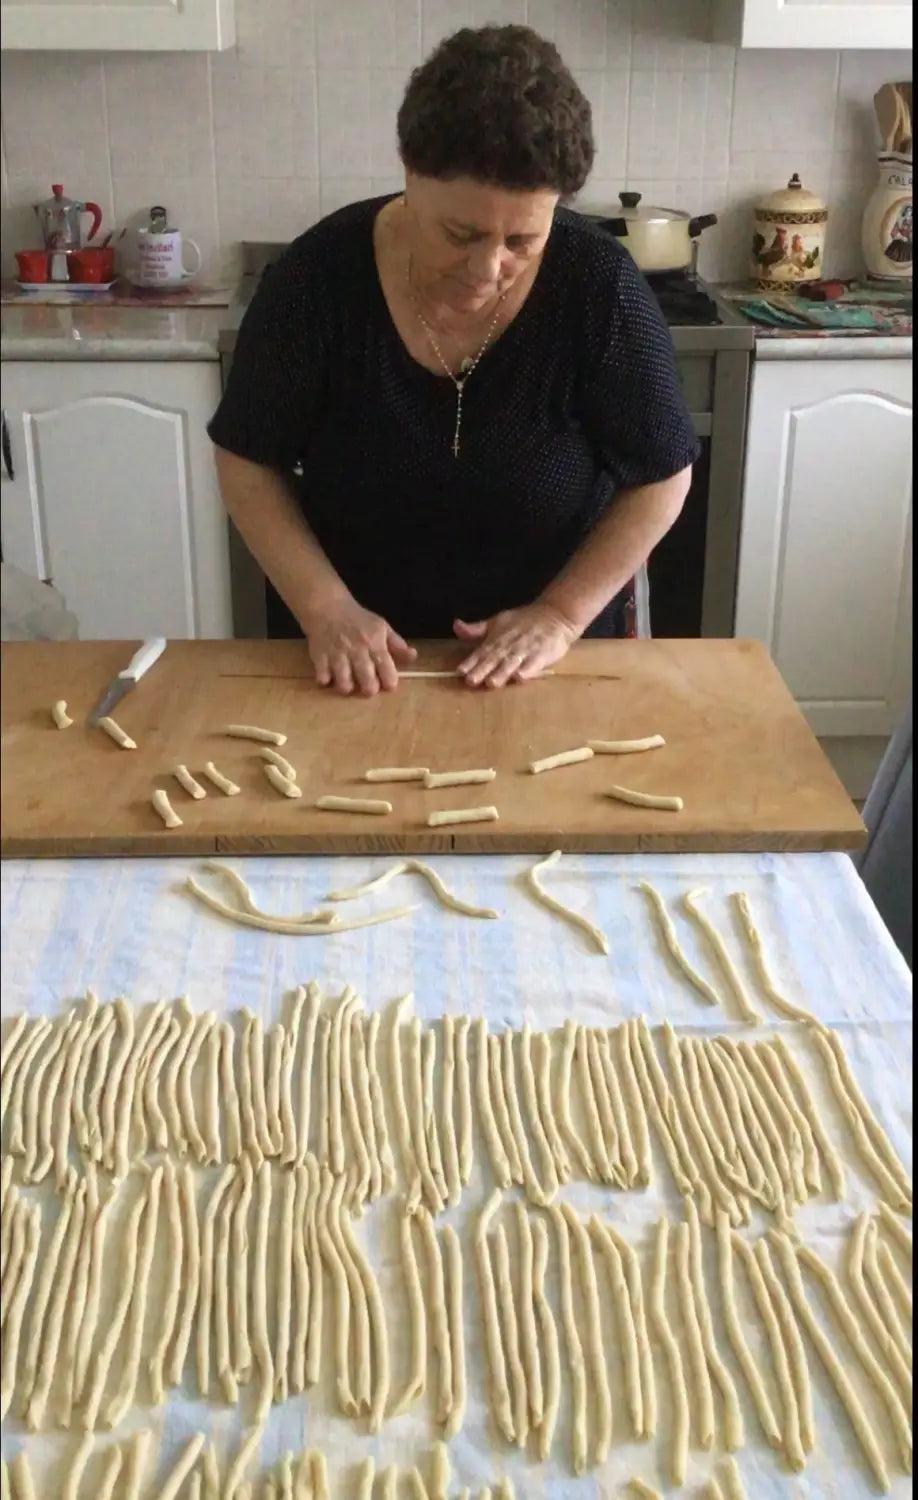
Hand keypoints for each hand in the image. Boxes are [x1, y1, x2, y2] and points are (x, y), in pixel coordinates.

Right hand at [303, 596, 416, 693]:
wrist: (327, 606)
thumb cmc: (358, 619)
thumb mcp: (381, 627)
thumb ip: (397, 644)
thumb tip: (413, 656)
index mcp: (375, 643)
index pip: (386, 668)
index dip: (390, 682)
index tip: (388, 685)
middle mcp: (357, 650)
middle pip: (367, 681)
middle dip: (370, 689)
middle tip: (368, 688)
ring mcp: (337, 654)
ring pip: (344, 683)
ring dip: (347, 687)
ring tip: (348, 684)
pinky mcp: (319, 657)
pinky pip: (323, 677)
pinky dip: (326, 680)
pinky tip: (329, 676)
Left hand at [454, 602, 579, 687]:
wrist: (556, 614)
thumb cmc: (524, 621)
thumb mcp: (498, 621)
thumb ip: (477, 630)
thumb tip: (456, 626)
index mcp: (498, 637)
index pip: (482, 651)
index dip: (471, 662)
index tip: (460, 672)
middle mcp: (510, 644)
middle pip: (495, 658)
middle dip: (483, 669)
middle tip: (471, 681)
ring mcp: (527, 649)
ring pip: (513, 662)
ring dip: (502, 672)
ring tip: (492, 683)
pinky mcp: (543, 653)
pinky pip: (535, 663)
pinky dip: (529, 670)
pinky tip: (521, 678)